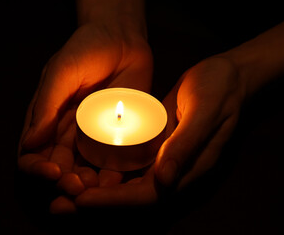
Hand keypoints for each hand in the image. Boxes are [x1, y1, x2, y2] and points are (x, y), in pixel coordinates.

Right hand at [18, 23, 152, 212]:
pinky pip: (115, 161)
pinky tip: (117, 180)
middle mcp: (68, 135)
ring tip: (95, 187)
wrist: (122, 39)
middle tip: (76, 186)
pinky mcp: (119, 136)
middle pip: (60, 170)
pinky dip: (114, 175)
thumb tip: (29, 144)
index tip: (51, 171)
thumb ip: (46, 106)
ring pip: (86, 172)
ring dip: (88, 186)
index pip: (32, 154)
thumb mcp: (61, 73)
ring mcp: (94, 138)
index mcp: (46, 121)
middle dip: (65, 183)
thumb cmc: (86, 49)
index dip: (37, 168)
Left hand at [75, 57, 244, 206]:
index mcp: (187, 171)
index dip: (114, 202)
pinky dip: (102, 170)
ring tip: (61, 190)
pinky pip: (125, 164)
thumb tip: (164, 181)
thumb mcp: (206, 112)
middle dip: (94, 203)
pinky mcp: (152, 147)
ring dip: (93, 190)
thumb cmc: (220, 91)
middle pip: (129, 197)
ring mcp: (160, 161)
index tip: (81, 201)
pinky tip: (80, 167)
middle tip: (58, 205)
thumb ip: (186, 145)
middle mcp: (171, 173)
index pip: (147, 196)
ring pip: (123, 183)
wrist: (225, 78)